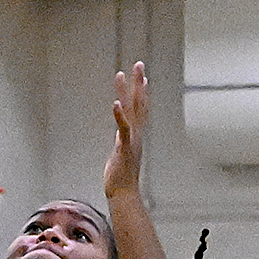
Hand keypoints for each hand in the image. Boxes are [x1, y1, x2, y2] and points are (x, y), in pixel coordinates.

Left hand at [104, 62, 148, 201]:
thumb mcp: (121, 153)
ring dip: (127, 92)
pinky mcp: (123, 148)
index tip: (142, 75)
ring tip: (123, 74)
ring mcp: (131, 140)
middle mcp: (136, 134)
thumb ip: (123, 141)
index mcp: (135, 135)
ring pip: (131, 112)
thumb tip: (121, 134)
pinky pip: (123, 129)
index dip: (141, 91)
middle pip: (139, 104)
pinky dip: (120, 116)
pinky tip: (116, 103)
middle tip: (139, 64)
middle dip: (139, 83)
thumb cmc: (121, 177)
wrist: (124, 194)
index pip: (140, 109)